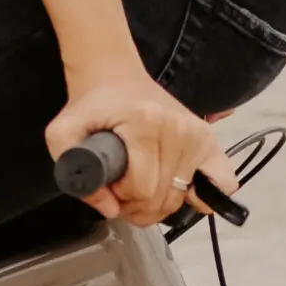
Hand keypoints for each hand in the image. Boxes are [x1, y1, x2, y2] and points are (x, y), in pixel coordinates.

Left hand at [47, 65, 237, 224]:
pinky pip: (223, 181)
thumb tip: (109, 208)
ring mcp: (198, 133)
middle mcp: (178, 128)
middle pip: (163, 197)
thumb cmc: (90, 107)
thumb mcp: (62, 133)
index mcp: (145, 124)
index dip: (120, 198)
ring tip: (143, 185)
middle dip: (138, 206)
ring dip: (160, 203)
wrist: (114, 77)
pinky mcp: (210, 138)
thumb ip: (72, 172)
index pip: (141, 189)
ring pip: (182, 196)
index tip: (110, 185)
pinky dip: (204, 194)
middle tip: (123, 190)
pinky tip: (183, 190)